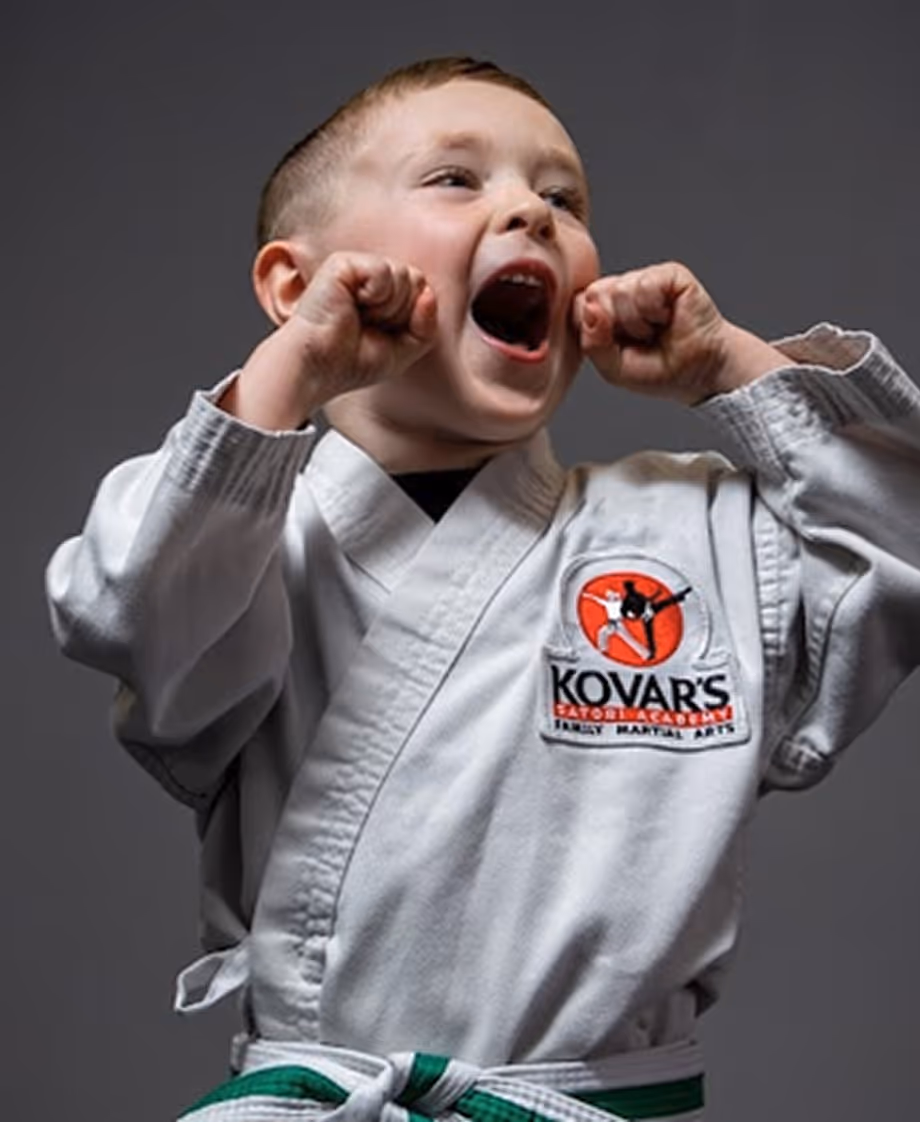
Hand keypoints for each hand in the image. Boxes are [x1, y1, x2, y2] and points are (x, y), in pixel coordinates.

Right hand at [224, 252, 437, 429]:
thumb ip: (426, 326)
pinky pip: (383, 271)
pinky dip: (374, 296)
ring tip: (359, 318)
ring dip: (387, 308)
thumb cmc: (352, 362)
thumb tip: (429, 293)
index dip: (411, 317)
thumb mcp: (403, 351)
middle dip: (401, 312)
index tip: (384, 334)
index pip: (422, 290)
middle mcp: (369, 277)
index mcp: (384, 293)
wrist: (316, 368)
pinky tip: (351, 305)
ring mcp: (356, 267)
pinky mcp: (342, 263)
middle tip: (370, 326)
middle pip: (416, 279)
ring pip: (403, 275)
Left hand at [572, 262, 788, 404]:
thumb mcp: (613, 368)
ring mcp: (644, 280)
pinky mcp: (668, 274)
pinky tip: (667, 317)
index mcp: (603, 311)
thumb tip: (589, 308)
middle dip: (615, 326)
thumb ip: (592, 343)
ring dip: (638, 321)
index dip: (592, 328)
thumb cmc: (660, 371)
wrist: (701, 372)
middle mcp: (621, 291)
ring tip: (656, 330)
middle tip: (640, 339)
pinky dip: (654, 309)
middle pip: (594, 294)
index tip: (616, 346)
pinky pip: (645, 284)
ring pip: (619, 290)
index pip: (577, 305)